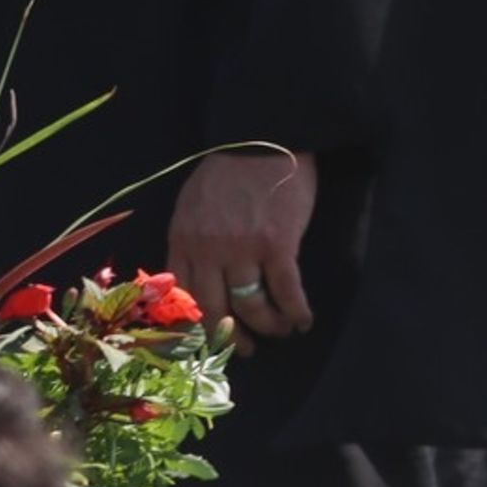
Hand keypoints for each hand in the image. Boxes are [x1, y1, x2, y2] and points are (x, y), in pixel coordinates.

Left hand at [168, 149, 316, 339]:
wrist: (264, 138)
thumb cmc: (229, 169)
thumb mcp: (192, 205)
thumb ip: (190, 241)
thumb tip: (194, 278)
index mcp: (183, 241)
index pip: (183, 297)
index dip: (197, 324)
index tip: (212, 337)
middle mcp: (208, 251)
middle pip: (215, 309)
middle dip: (232, 335)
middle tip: (247, 348)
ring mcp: (243, 249)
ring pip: (251, 305)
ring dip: (268, 326)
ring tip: (282, 331)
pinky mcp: (278, 244)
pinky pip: (285, 290)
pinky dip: (295, 310)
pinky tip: (304, 320)